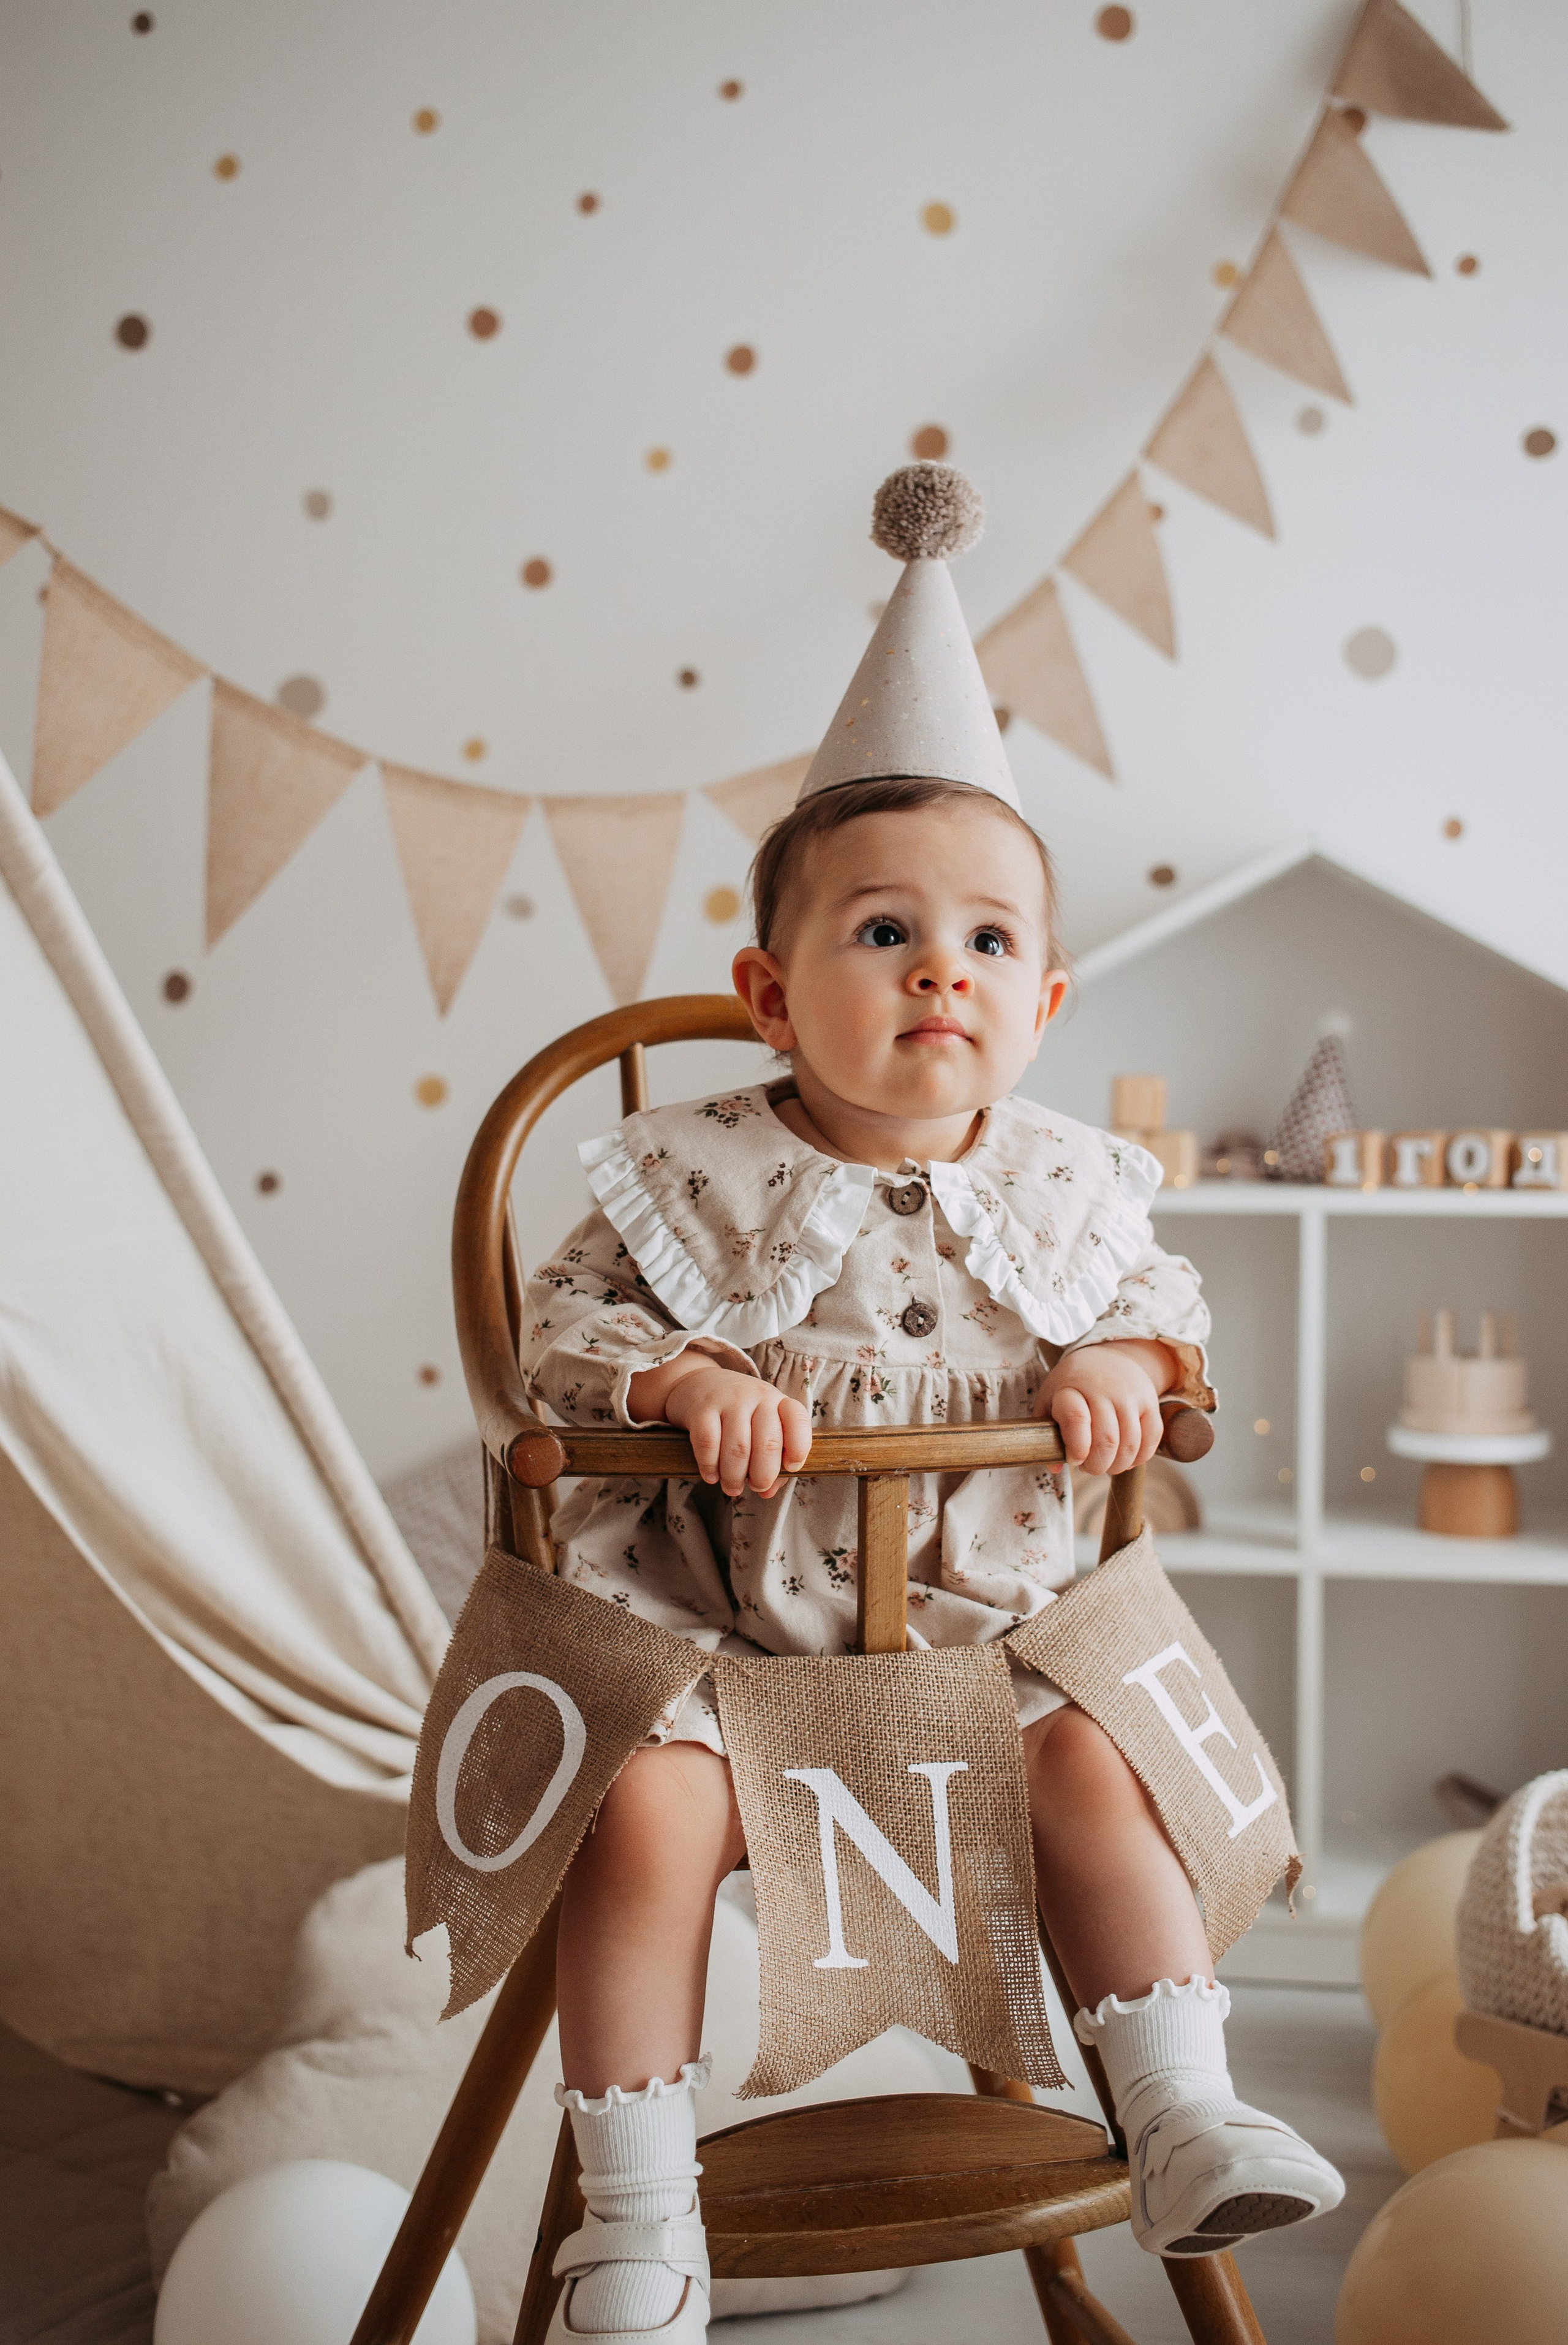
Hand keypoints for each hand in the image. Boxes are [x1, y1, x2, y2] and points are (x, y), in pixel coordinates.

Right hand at [628, 1357, 811, 1496]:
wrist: (698, 1385)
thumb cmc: (739, 1415)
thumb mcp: (761, 1427)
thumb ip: (773, 1460)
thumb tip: (768, 1492)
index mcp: (778, 1402)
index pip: (798, 1421)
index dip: (799, 1448)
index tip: (791, 1467)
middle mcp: (757, 1397)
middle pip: (768, 1443)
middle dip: (763, 1475)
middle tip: (756, 1487)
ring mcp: (729, 1400)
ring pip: (738, 1447)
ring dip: (735, 1476)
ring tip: (732, 1487)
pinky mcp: (701, 1409)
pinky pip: (708, 1443)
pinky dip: (710, 1466)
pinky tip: (711, 1476)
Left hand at [1033, 1339, 1174, 1475]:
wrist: (1108, 1356)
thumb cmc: (1074, 1385)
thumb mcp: (1051, 1399)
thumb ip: (1045, 1432)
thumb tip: (1053, 1467)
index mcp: (1072, 1388)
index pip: (1076, 1418)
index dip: (1076, 1447)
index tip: (1074, 1459)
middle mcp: (1104, 1389)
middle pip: (1107, 1440)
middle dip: (1096, 1465)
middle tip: (1089, 1467)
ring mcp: (1130, 1396)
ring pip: (1130, 1444)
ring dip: (1117, 1466)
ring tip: (1105, 1464)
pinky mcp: (1150, 1403)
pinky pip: (1151, 1439)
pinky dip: (1139, 1458)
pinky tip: (1126, 1459)